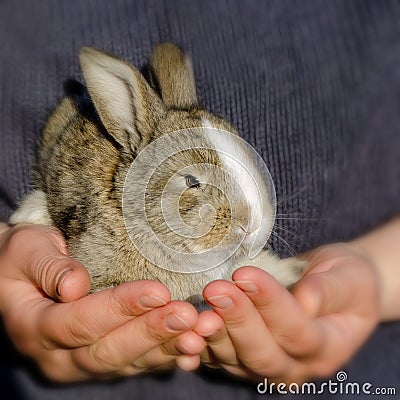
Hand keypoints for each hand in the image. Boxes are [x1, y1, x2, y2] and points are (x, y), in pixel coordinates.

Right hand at [0, 223, 204, 380]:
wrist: (22, 276)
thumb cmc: (23, 257)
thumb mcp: (26, 250)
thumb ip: (47, 267)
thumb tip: (74, 286)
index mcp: (33, 326)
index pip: (80, 322)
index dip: (120, 307)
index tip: (158, 290)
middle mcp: (57, 356)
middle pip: (109, 350)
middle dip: (151, 332)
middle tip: (188, 316)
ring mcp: (80, 363)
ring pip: (127, 362)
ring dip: (166, 349)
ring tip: (200, 334)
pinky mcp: (102, 360)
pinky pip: (136, 365)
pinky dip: (166, 359)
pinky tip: (193, 352)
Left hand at [195, 243, 379, 382]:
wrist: (333, 291)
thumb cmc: (345, 279)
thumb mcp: (349, 276)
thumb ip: (330, 289)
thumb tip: (306, 298)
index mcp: (328, 345)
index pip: (297, 329)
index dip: (270, 304)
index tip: (245, 274)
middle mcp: (297, 365)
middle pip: (263, 353)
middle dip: (238, 321)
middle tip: (216, 290)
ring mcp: (269, 367)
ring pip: (237, 361)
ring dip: (214, 336)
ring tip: (197, 310)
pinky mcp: (245, 359)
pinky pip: (220, 361)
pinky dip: (200, 352)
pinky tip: (184, 339)